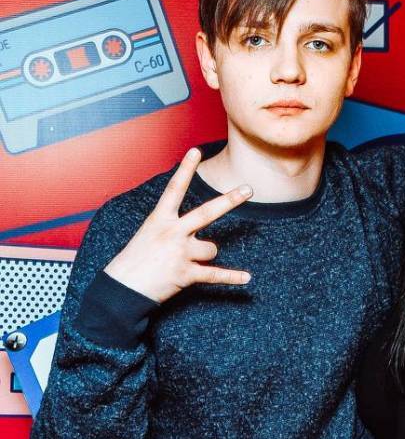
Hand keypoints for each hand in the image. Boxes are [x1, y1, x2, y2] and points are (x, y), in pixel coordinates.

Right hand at [104, 147, 252, 302]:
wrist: (122, 288)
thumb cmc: (136, 259)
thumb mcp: (149, 233)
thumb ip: (172, 227)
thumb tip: (196, 229)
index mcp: (160, 219)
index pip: (174, 189)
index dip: (185, 169)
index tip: (196, 150)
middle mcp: (172, 233)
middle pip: (206, 213)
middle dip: (229, 200)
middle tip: (248, 189)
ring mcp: (180, 253)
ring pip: (212, 249)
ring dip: (206, 255)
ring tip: (187, 262)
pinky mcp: (185, 274)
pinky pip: (215, 274)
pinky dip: (232, 278)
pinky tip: (247, 278)